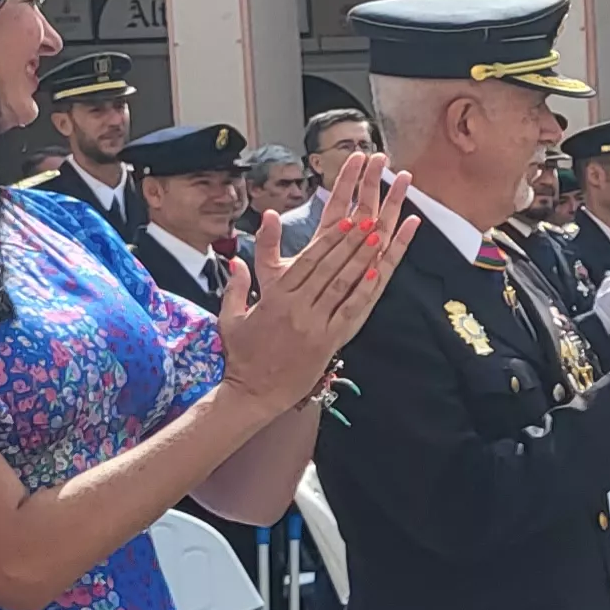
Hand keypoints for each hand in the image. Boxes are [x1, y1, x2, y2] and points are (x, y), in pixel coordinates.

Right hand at [222, 151, 418, 412]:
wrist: (252, 393)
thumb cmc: (242, 355)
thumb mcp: (231, 316)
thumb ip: (236, 285)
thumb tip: (235, 259)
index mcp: (275, 298)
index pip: (306, 261)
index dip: (328, 239)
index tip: (345, 218)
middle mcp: (297, 308)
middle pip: (329, 267)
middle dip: (351, 240)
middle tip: (370, 216)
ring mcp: (315, 326)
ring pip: (342, 285)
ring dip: (362, 258)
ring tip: (379, 235)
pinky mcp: (328, 343)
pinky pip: (350, 312)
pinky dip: (364, 290)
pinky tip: (377, 271)